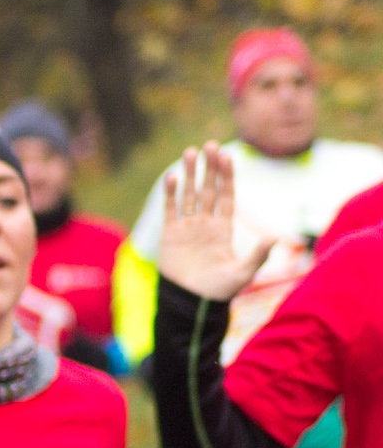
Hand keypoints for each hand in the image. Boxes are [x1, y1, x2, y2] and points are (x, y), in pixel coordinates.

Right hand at [156, 141, 274, 300]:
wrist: (192, 302)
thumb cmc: (219, 289)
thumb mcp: (244, 272)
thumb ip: (258, 254)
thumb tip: (276, 237)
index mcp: (223, 228)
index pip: (226, 196)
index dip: (226, 176)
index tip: (226, 156)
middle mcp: (205, 223)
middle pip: (208, 189)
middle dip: (209, 168)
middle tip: (209, 145)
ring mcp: (187, 227)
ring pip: (189, 194)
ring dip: (190, 173)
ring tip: (190, 152)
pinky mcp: (170, 234)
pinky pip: (171, 209)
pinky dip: (171, 193)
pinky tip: (172, 176)